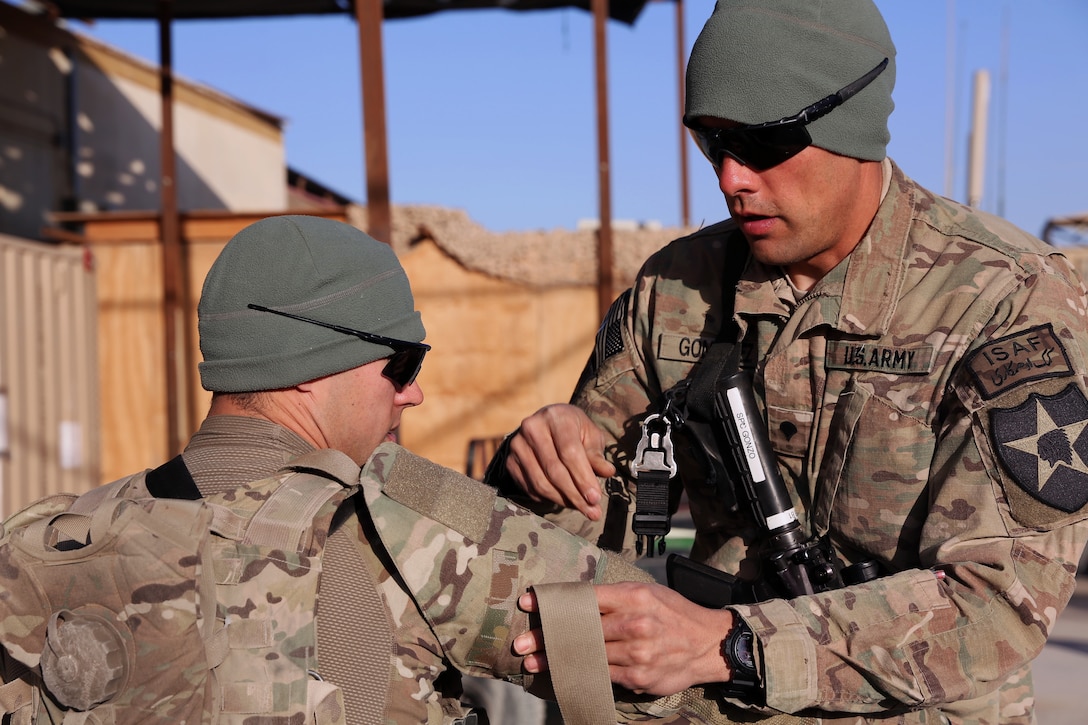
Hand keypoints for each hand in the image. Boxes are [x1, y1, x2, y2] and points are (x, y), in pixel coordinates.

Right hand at [505, 404, 615, 520]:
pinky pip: (530, 488)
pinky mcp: (510, 461)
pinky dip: (548, 499)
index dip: (583, 477)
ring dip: (563, 500)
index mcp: (556, 417)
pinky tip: (564, 500)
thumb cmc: (574, 431)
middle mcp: (532, 428)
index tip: (595, 498)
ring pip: (540, 483)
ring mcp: (517, 445)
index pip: (569, 452)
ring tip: (581, 508)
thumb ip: (596, 455)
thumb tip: (608, 472)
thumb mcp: (590, 436)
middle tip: (592, 512)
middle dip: (575, 494)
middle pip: (554, 470)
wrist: (547, 425)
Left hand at [514, 583, 732, 695]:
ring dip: (558, 660)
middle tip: (521, 642)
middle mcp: (635, 624)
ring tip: (534, 661)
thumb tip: (576, 599)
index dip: (554, 601)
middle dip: (548, 637)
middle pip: (581, 630)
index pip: (585, 598)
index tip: (529, 603)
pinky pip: (603, 674)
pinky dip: (581, 673)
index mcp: (634, 597)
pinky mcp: (638, 677)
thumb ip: (614, 596)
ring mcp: (637, 653)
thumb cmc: (673, 613)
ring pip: (588, 655)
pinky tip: (564, 673)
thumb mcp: (647, 592)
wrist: (708, 643)